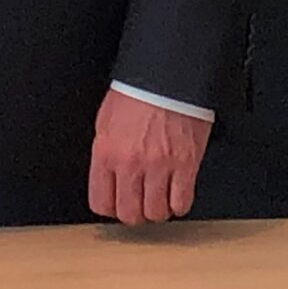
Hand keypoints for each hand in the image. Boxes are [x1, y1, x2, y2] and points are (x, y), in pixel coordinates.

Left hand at [87, 90, 211, 224]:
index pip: (101, 202)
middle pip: (130, 214)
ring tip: (159, 196)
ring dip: (158, 209)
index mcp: (107, 152)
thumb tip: (107, 178)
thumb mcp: (106, 121)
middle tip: (140, 202)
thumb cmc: (138, 91)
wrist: (168, 74)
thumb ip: (105, 154)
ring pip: (156, 213)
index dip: (110, 207)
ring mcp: (159, 166)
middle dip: (134, 213)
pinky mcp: (186, 164)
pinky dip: (179, 203)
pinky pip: (182, 203)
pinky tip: (176, 192)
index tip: (117, 204)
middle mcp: (131, 163)